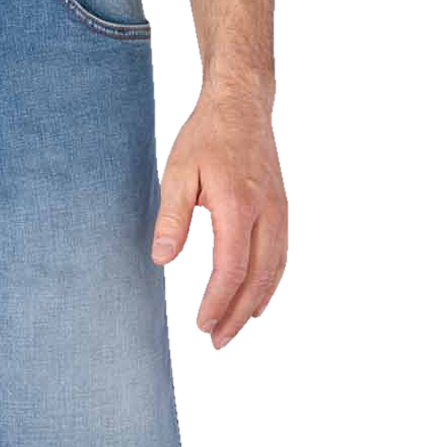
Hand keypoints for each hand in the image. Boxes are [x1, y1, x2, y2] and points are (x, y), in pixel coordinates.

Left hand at [150, 88, 287, 350]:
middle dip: (237, 314)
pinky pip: (278, 259)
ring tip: (232, 331)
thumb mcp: (178, 173)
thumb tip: (164, 261)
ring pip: (273, 272)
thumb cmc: (207, 139)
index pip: (231, 268)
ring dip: (253, 306)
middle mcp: (267, 213)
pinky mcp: (282, 214)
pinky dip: (265, 286)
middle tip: (216, 339)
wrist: (241, 107)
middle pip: (258, 278)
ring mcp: (280, 214)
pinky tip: (250, 302)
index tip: (201, 323)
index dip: (217, 301)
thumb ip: (172, 219)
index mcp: (238, 205)